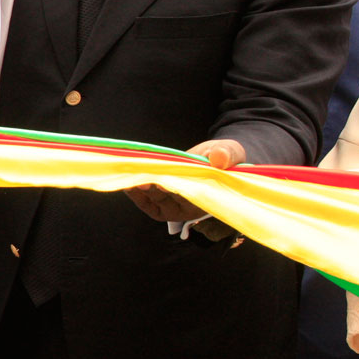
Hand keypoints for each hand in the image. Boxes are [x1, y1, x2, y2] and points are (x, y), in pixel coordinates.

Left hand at [125, 138, 245, 222]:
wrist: (215, 158)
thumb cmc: (224, 157)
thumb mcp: (231, 151)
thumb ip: (227, 154)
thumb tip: (219, 157)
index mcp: (208, 199)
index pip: (190, 198)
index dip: (177, 192)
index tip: (165, 185)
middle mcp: (189, 207)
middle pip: (169, 201)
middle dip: (155, 190)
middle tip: (144, 180)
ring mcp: (173, 207)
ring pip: (154, 201)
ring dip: (142, 190)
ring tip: (132, 177)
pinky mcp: (161, 204)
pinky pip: (146, 203)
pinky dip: (136, 194)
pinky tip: (128, 183)